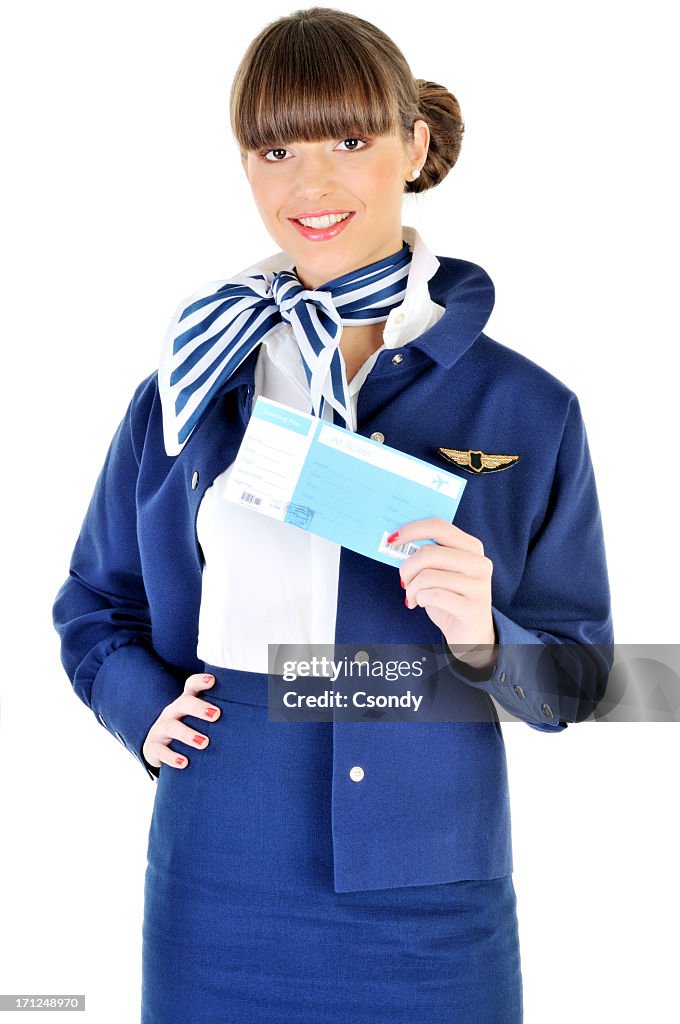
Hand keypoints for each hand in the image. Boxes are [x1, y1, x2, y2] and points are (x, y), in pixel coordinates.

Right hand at [142, 672, 221, 770]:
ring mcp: (160, 729)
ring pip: (172, 727)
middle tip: (217, 715)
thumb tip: (259, 712)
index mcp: (185, 703)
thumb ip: (218, 714)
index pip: (190, 686)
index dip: (200, 681)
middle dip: (199, 708)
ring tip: (204, 743)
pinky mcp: (153, 747)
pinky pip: (160, 750)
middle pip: (183, 703)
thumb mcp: (199, 720)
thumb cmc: (188, 730)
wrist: (157, 748)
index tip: (213, 680)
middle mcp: (172, 712)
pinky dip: (172, 757)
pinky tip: (185, 763)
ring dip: (188, 734)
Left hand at [390, 517, 497, 668]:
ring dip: (411, 589)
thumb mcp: (441, 572)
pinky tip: (421, 604)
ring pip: (427, 576)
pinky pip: (432, 596)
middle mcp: (479, 563)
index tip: (392, 540)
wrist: (471, 635)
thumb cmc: (450, 598)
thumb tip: (396, 541)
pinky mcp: (472, 608)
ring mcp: (479, 586)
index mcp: (471, 547)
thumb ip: (428, 555)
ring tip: (412, 597)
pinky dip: (419, 599)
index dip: (411, 530)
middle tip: (403, 581)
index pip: (438, 526)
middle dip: (407, 568)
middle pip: (429, 553)